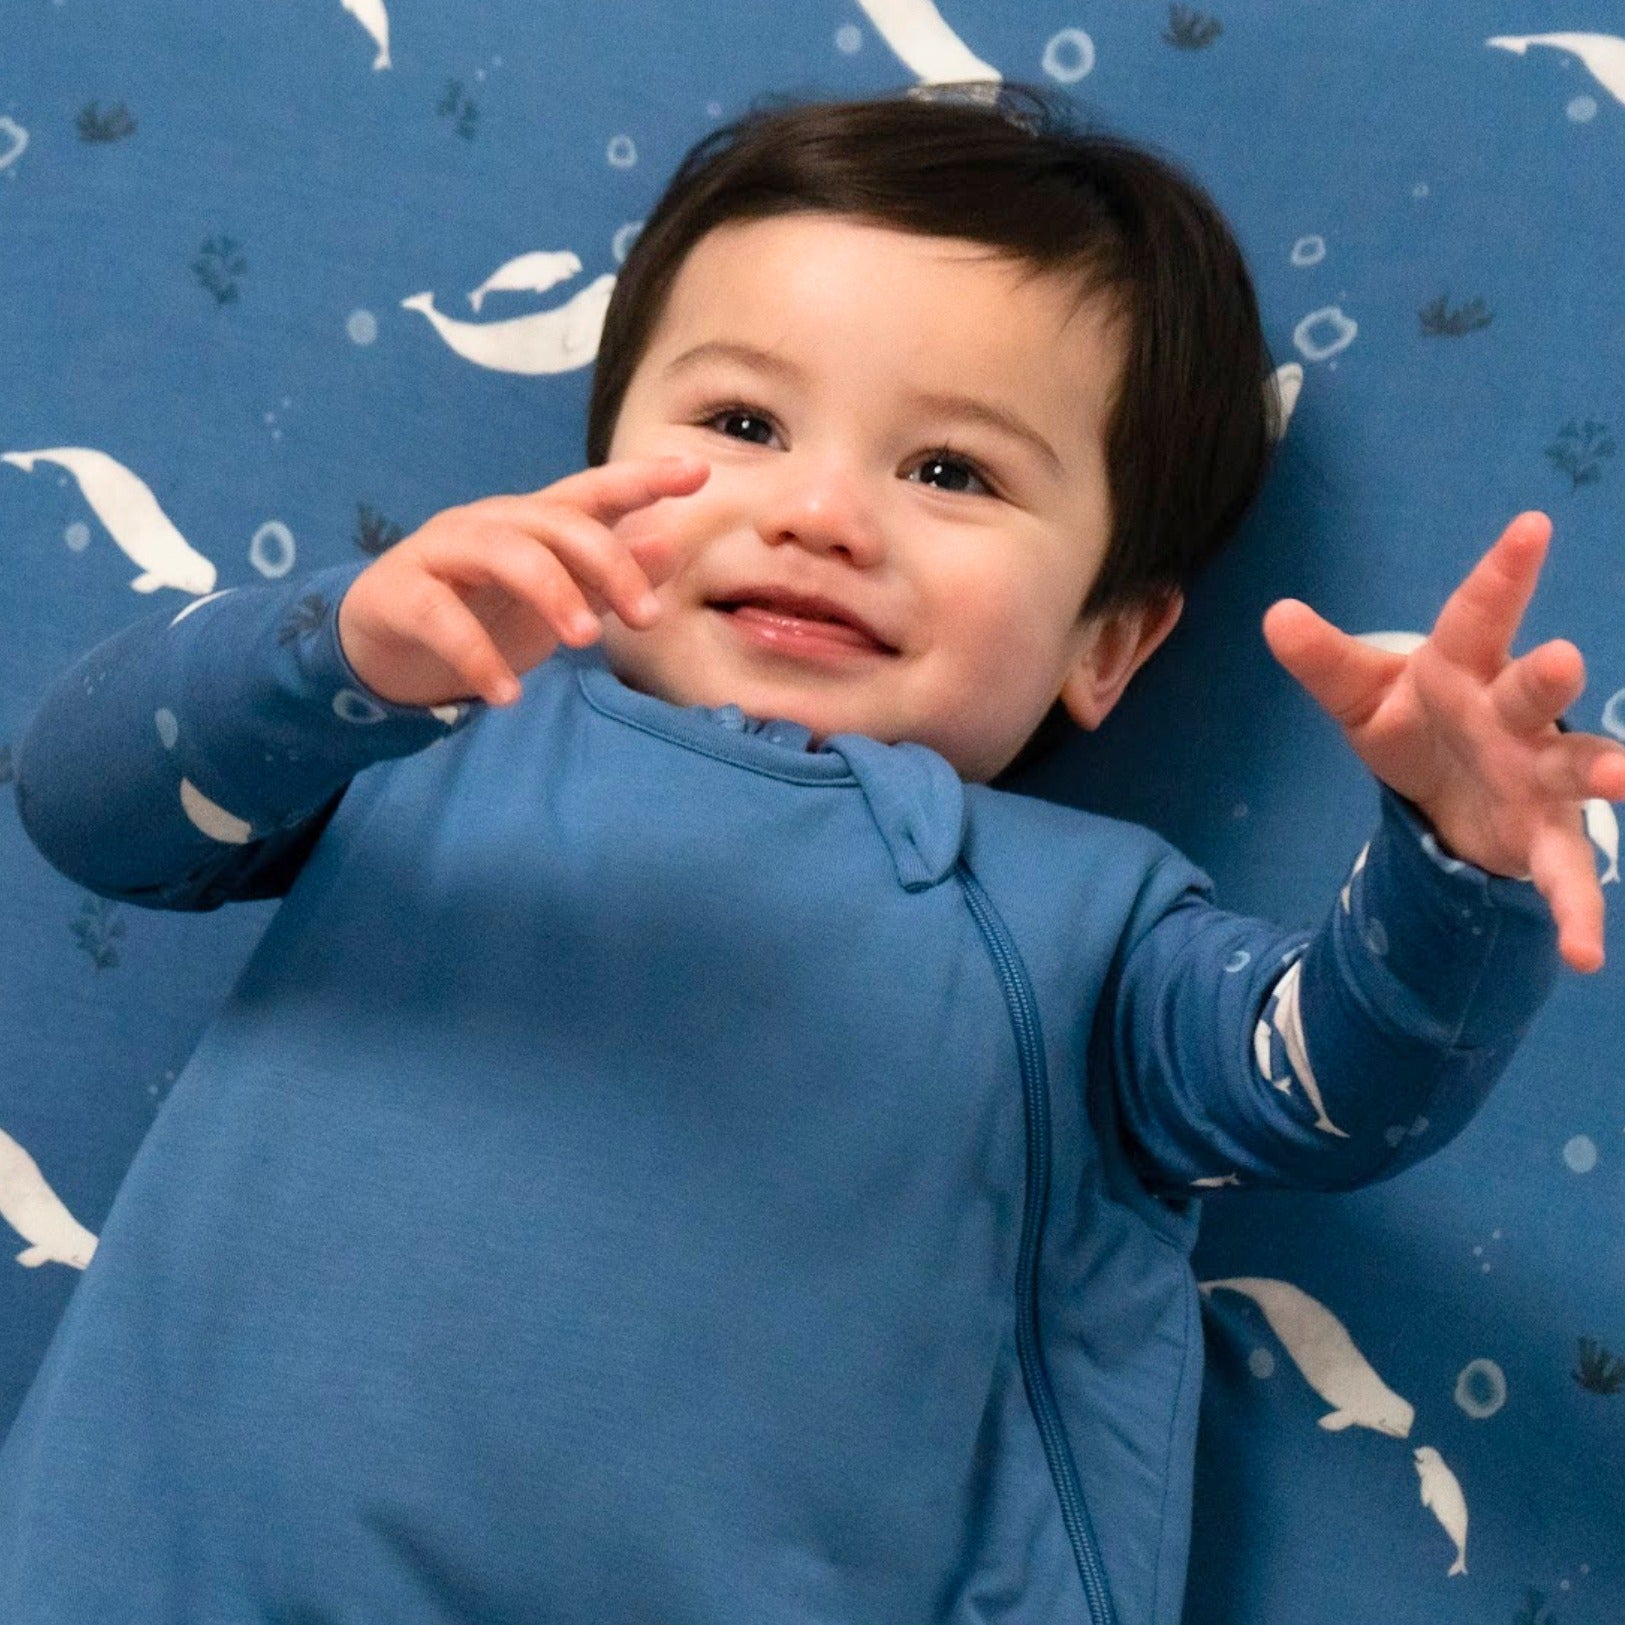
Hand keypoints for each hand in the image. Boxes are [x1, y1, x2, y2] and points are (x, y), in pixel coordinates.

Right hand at [337, 455, 708, 709]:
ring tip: (584, 642)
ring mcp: (440, 553)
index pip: (591, 491)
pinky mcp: (399, 594)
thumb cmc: (485, 617)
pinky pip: (443, 618)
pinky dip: (478, 657)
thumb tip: (670, 544)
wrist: (387, 651)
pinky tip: (507, 694)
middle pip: (556, 523)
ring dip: (552, 593)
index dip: (641, 478)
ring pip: (504, 552)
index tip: (696, 471)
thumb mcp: (557, 602)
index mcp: (531, 522)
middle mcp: (489, 524)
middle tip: (647, 618)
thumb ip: (609, 576)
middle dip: (609, 563)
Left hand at [1261, 511, 1624, 973]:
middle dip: (1545, 679)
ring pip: (1574, 767)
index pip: (1477, 616)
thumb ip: (1325, 662)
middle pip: (1528, 693)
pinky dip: (1579, 909)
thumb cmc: (1412, 719)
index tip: (1530, 527)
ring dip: (1602, 771)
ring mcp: (1536, 774)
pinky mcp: (1543, 835)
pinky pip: (1567, 874)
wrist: (1446, 786)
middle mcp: (1509, 715)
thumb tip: (1275, 615)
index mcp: (1460, 668)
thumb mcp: (1359, 697)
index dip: (1501, 573)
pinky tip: (1586, 954)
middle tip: (1563, 661)